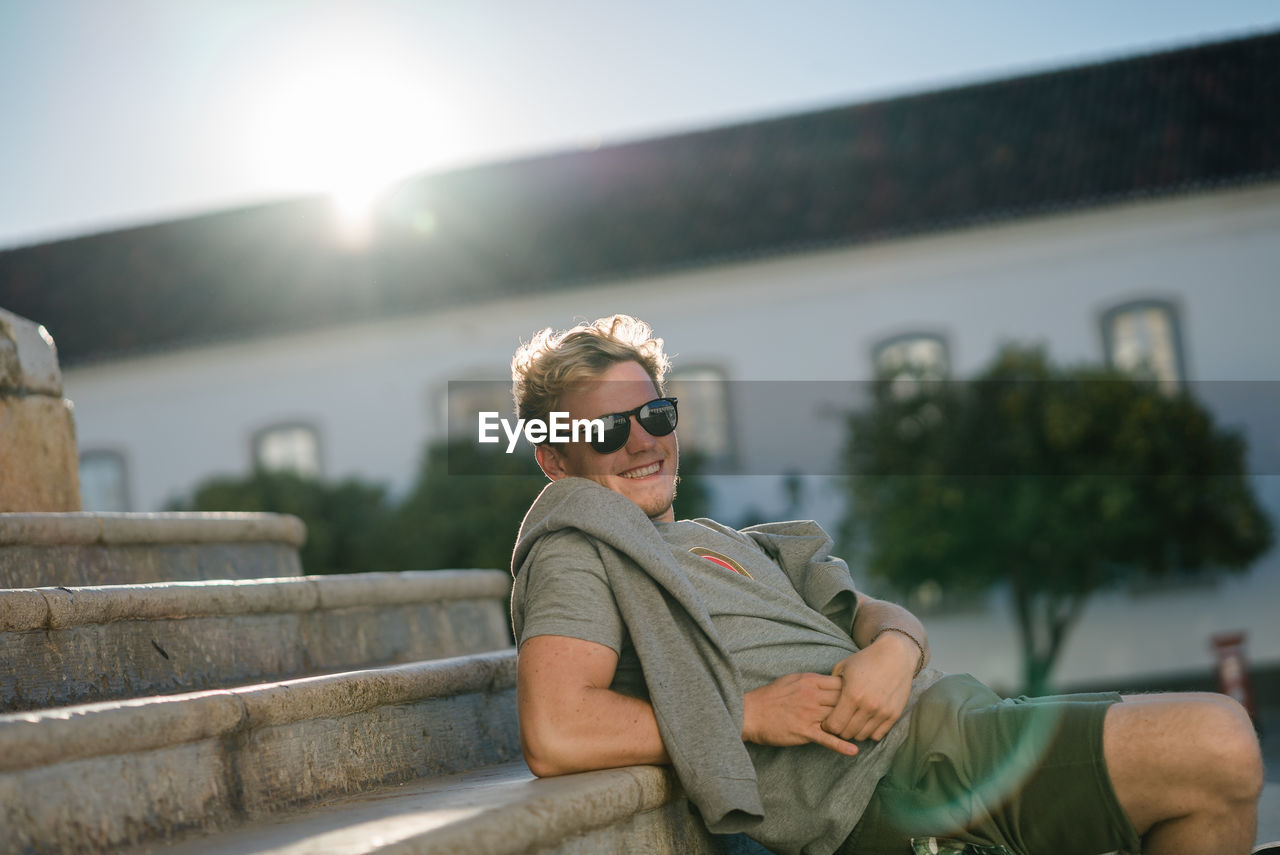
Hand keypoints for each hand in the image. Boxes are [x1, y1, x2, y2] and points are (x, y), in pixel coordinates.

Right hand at [743, 673, 858, 756]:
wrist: (751, 713)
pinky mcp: (804, 731)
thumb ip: (812, 680)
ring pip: (838, 718)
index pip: (841, 684)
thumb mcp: (792, 679)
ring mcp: (809, 714)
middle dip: (857, 707)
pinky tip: (853, 751)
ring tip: (865, 732)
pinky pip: (827, 739)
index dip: (853, 690)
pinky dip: (841, 746)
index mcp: (810, 681)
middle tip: (867, 714)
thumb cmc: (770, 696)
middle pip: (844, 700)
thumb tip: (829, 681)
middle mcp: (812, 696)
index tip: (861, 696)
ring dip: (852, 726)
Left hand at [822, 633, 915, 742]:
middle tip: (839, 722)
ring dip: (854, 732)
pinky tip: (865, 721)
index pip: (834, 725)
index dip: (827, 726)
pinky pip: (877, 735)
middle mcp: (868, 706)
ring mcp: (882, 711)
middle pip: (847, 733)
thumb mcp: (842, 668)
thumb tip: (820, 703)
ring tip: (851, 721)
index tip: (827, 721)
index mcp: (852, 695)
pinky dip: (869, 731)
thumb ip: (830, 686)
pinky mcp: (894, 714)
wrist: (895, 655)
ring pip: (862, 736)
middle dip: (840, 730)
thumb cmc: (865, 660)